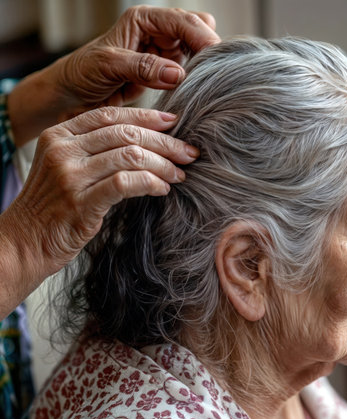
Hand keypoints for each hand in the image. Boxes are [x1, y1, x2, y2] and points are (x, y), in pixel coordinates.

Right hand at [0, 106, 197, 317]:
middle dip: (165, 143)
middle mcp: (63, 148)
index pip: (111, 114)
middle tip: (188, 154)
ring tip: (178, 175)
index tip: (174, 124)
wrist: (24, 242)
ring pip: (131, 155)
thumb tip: (146, 142)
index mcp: (60, 134)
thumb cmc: (54, 206)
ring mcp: (70, 175)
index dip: (147, 117)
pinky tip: (162, 189)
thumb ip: (97, 150)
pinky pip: (126, 183)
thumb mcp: (67, 168)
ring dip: (163, 165)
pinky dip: (151, 183)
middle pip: (127, 133)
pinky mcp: (80, 202)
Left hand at [8, 6, 219, 145]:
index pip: (181, 21)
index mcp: (142, 20)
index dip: (201, 37)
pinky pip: (187, 72)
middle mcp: (155, 32)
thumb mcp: (109, 65)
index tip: (216, 58)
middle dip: (207, 49)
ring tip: (211, 84)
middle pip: (195, 32)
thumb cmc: (83, 73)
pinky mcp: (163, 73)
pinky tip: (198, 91)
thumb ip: (142, 66)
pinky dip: (195, 80)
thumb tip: (178, 74)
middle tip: (219, 73)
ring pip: (195, 52)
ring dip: (203, 66)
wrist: (73, 95)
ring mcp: (161, 53)